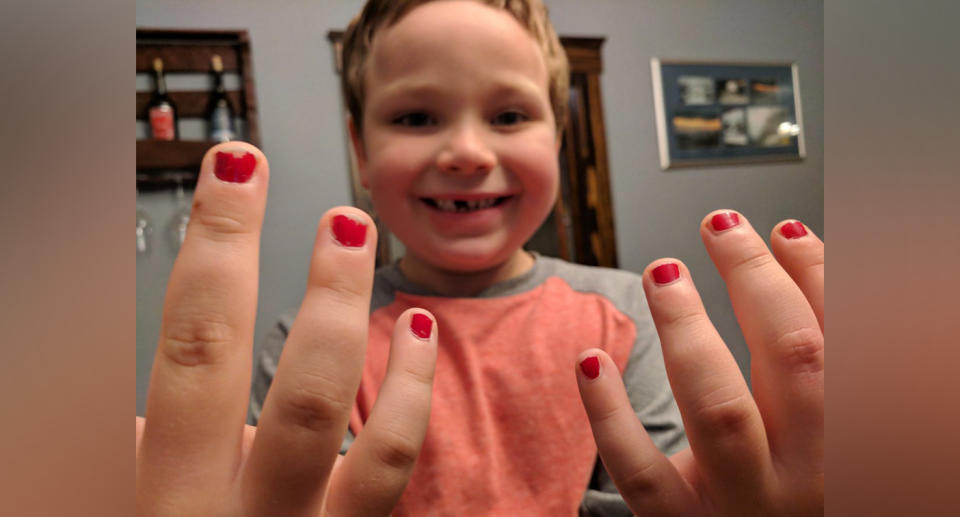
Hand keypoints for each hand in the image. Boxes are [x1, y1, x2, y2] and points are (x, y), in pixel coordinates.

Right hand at [135, 143, 437, 515]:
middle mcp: (245, 516)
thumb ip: (123, 440)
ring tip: (370, 254)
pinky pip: (392, 472)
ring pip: (361, 433)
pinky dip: (410, 399)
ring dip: (374, 334)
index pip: (193, 350)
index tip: (239, 170)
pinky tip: (418, 342)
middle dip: (322, 290)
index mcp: (169, 496)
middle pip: (295, 386)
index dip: (218, 248)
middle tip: (340, 214)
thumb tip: (133, 374)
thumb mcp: (113, 492)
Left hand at [576, 210, 822, 515]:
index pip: (841, 339)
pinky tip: (591, 361)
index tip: (782, 229)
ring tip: (664, 272)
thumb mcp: (818, 427)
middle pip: (794, 361)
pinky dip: (609, 413)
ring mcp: (742, 501)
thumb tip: (795, 249)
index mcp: (847, 439)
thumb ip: (811, 354)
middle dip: (756, 280)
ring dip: (688, 330)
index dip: (816, 274)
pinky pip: (641, 473)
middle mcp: (806, 473)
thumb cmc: (786, 484)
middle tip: (719, 226)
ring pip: (720, 411)